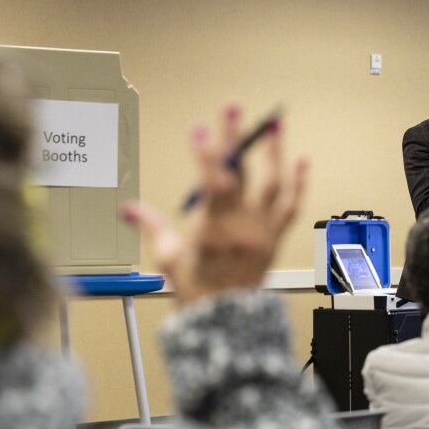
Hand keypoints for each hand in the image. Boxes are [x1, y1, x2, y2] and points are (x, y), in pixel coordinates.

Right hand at [120, 104, 306, 304]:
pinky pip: (291, 206)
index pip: (213, 185)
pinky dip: (298, 183)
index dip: (206, 156)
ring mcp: (264, 230)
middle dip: (236, 139)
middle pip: (242, 175)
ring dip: (275, 152)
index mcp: (215, 231)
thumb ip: (150, 226)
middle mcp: (244, 227)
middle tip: (233, 108)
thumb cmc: (198, 290)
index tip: (199, 130)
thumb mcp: (168, 258)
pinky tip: (301, 161)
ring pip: (274, 185)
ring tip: (275, 125)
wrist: (227, 320)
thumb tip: (127, 208)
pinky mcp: (276, 236)